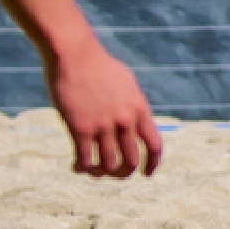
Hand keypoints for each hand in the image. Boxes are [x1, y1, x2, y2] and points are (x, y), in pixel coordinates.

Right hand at [47, 45, 162, 178]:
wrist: (75, 54)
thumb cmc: (98, 65)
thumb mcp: (127, 83)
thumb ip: (133, 104)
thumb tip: (137, 120)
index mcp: (140, 109)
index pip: (155, 145)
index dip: (153, 164)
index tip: (146, 174)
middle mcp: (125, 120)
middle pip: (131, 161)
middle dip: (123, 173)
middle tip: (113, 174)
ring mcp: (103, 125)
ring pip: (107, 164)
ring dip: (100, 173)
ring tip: (91, 171)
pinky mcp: (80, 127)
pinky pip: (85, 159)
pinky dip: (82, 168)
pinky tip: (76, 167)